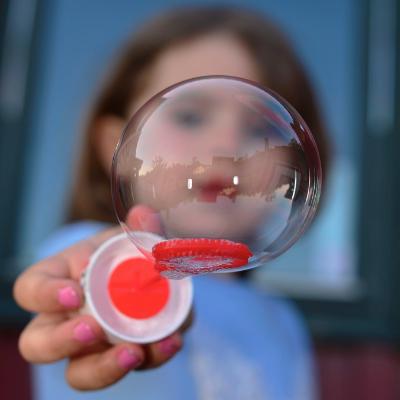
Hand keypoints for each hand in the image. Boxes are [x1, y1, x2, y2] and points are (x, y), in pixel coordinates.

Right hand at [13, 207, 192, 390]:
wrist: (144, 274)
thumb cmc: (121, 253)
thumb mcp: (127, 237)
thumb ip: (138, 227)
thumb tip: (144, 214)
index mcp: (57, 281)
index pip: (30, 288)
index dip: (45, 294)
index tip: (75, 292)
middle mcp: (63, 319)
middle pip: (39, 343)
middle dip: (62, 341)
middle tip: (93, 329)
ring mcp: (90, 345)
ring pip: (79, 372)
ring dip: (105, 367)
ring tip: (134, 352)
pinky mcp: (120, 355)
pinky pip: (128, 365)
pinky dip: (152, 357)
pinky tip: (171, 341)